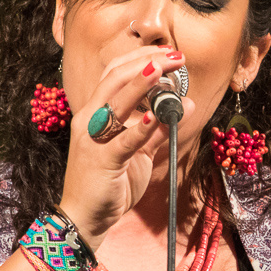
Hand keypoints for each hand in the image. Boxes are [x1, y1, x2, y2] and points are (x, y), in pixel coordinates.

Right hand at [58, 47, 192, 249]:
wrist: (84, 217)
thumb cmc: (108, 183)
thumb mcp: (138, 152)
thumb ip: (159, 129)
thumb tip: (186, 106)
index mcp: (96, 113)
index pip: (115, 73)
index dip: (141, 58)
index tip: (168, 53)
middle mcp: (90, 120)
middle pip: (115, 78)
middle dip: (146, 62)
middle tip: (174, 56)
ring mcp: (93, 139)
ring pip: (116, 102)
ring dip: (141, 83)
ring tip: (161, 68)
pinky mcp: (102, 160)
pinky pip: (124, 140)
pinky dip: (141, 127)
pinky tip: (157, 116)